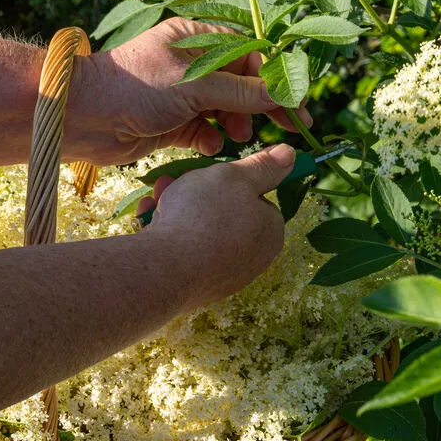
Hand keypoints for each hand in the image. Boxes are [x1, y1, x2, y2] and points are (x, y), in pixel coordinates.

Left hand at [63, 18, 310, 165]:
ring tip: (235, 135)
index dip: (275, 78)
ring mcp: (182, 94)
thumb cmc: (135, 87)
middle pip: (242, 83)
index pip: (250, 53)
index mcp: (197, 38)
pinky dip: (211, 140)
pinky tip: (210, 146)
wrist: (84, 117)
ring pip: (226, 110)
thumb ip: (241, 92)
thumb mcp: (195, 84)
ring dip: (236, 124)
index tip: (297, 104)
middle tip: (290, 128)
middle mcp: (192, 64)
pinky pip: (204, 131)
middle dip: (262, 105)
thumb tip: (282, 96)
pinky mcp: (172, 123)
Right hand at [137, 144, 294, 307]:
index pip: (256, 199)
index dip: (230, 182)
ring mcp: (222, 276)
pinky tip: (151, 220)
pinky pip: (182, 251)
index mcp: (270, 233)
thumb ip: (263, 166)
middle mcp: (251, 259)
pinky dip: (167, 232)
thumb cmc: (204, 216)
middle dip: (197, 193)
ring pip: (198, 230)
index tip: (210, 173)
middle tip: (177, 182)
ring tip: (159, 197)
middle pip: (225, 213)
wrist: (164, 268)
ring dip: (176, 207)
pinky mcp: (193, 286)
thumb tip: (289, 154)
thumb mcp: (236, 176)